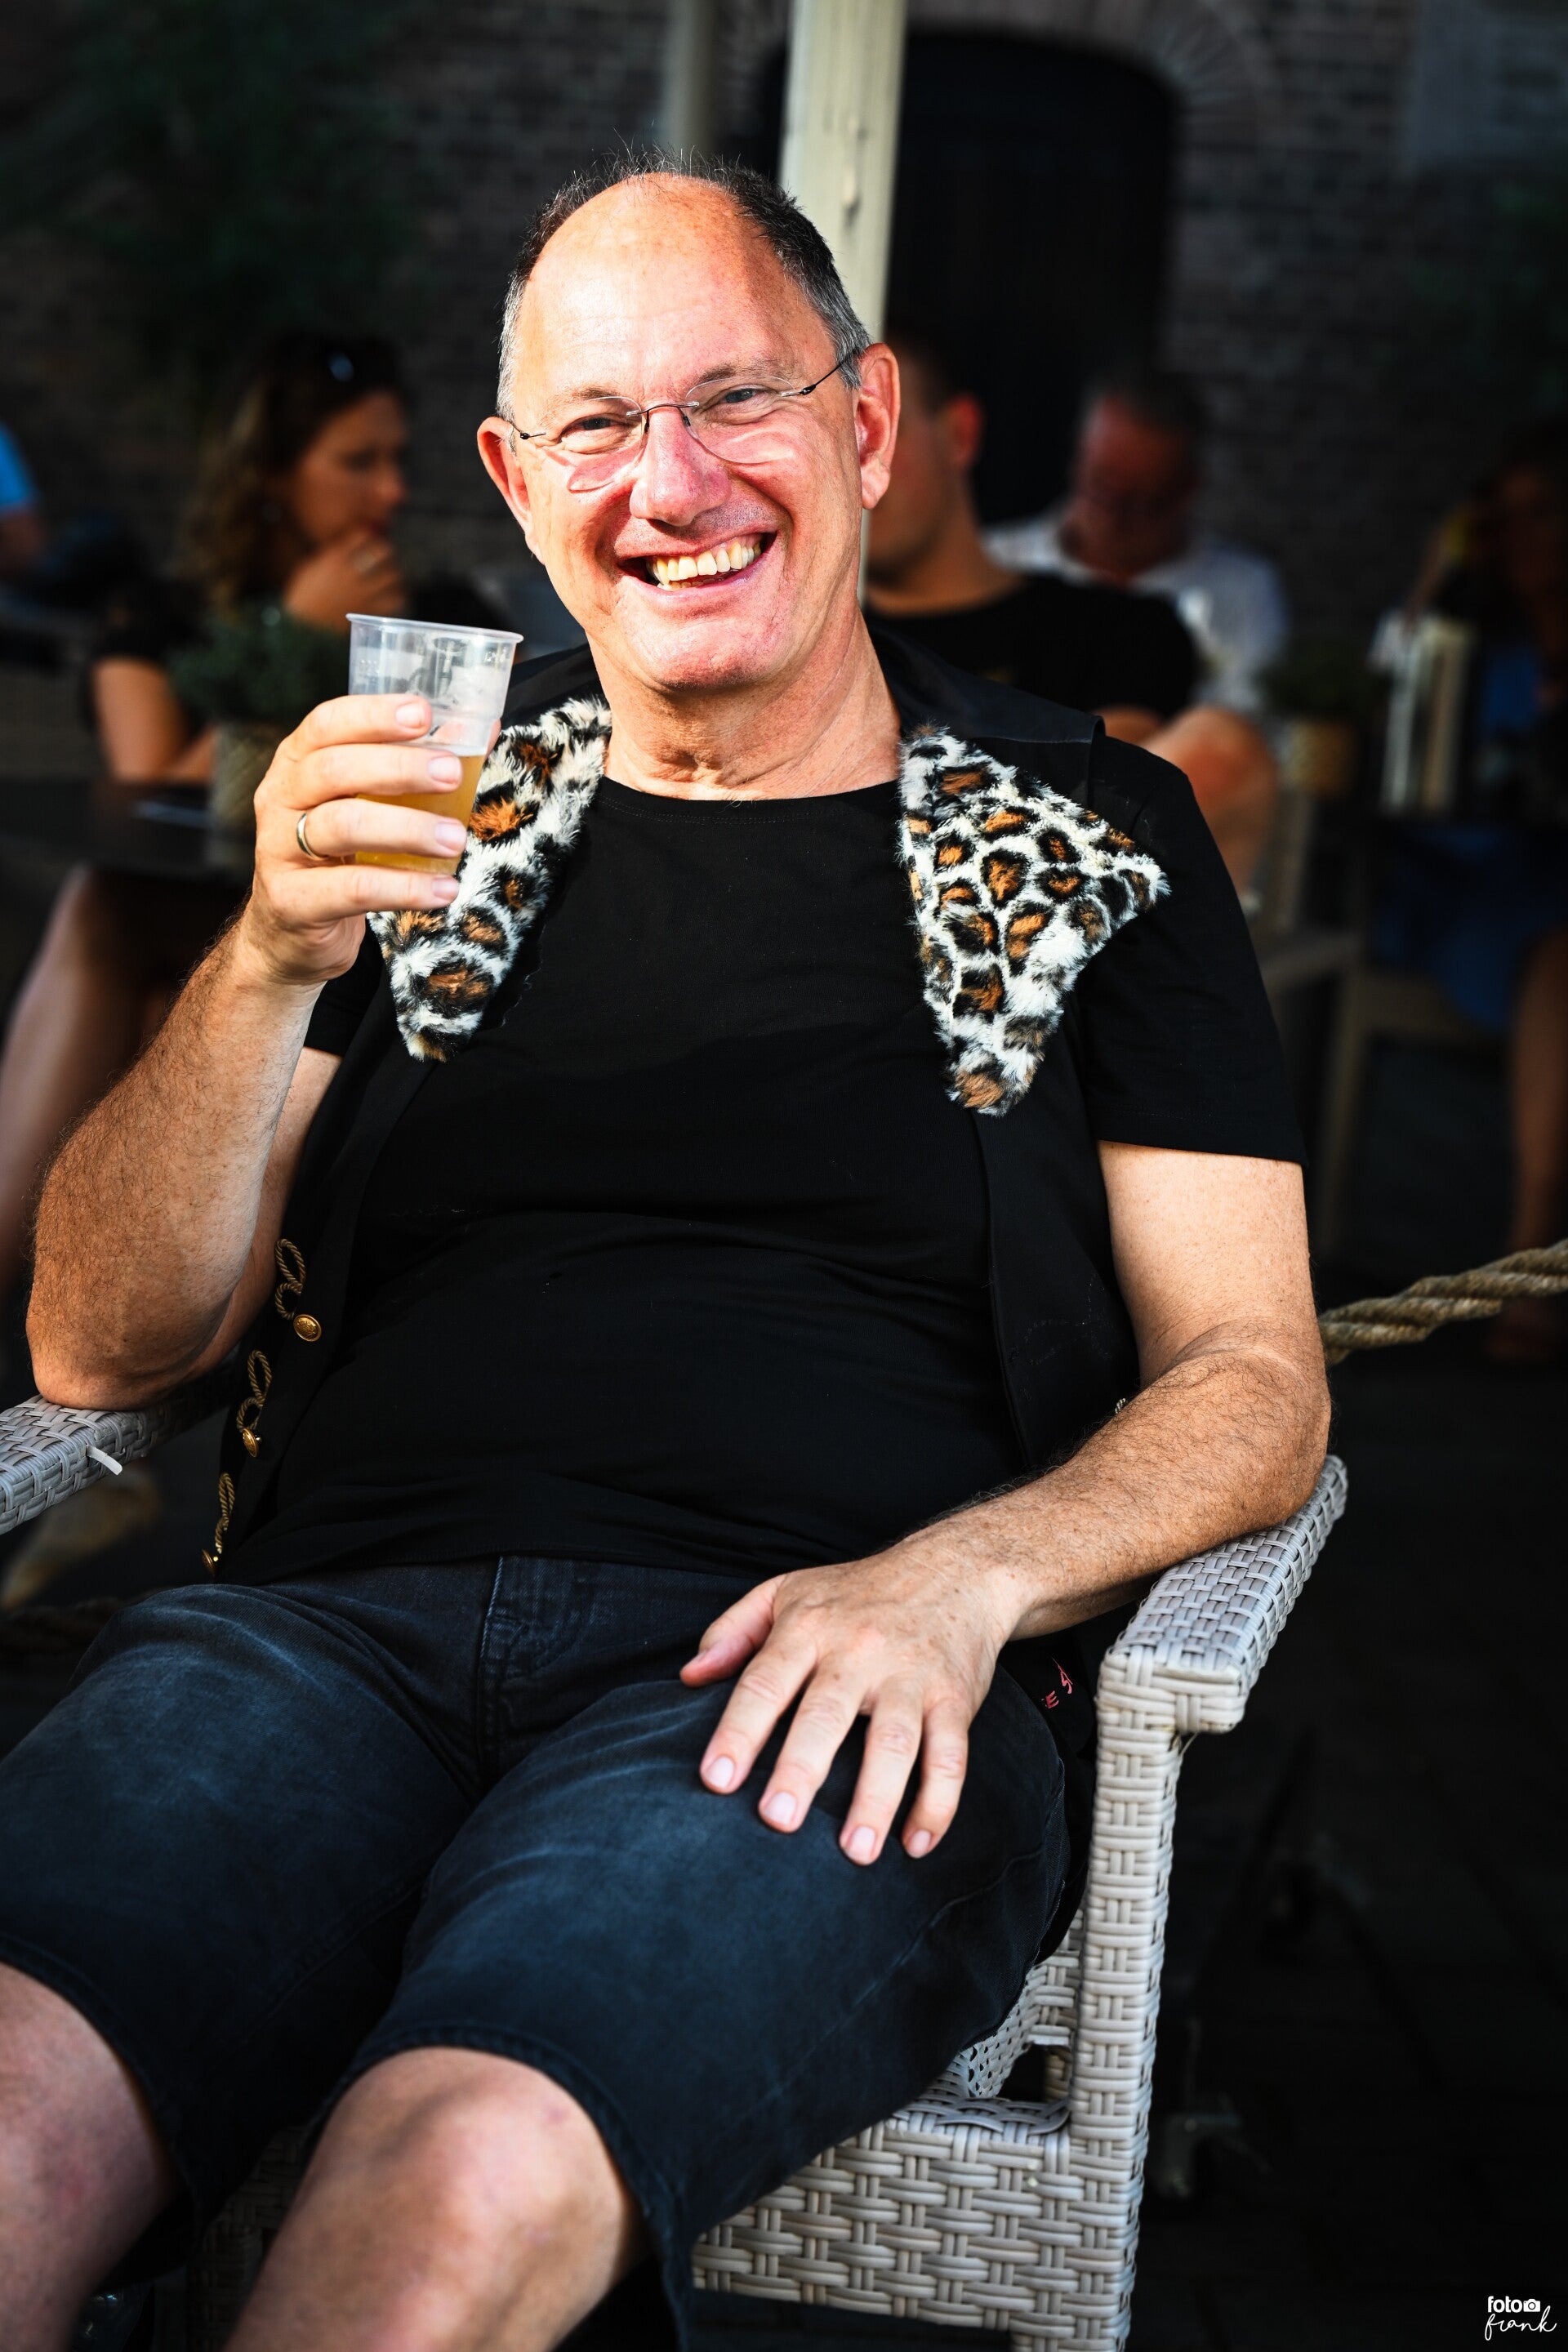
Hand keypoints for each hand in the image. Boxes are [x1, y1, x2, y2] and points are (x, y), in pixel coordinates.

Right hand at [239, 693, 467, 989]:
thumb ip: (413, 771)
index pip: (327, 723)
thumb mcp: (365, 805)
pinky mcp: (293, 901)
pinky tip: (443, 889)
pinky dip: (405, 889)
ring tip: (456, 839)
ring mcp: (279, 850)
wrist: (291, 933)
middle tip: (451, 774)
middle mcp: (281, 798)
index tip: (424, 713)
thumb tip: (481, 731)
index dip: (373, 714)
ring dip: (407, 829)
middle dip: (398, 768)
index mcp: (298, 763)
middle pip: (334, 769)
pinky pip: (353, 889)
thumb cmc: (338, 856)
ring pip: (342, 825)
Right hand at [282, 528, 405, 629]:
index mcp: (334, 560)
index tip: (368, 539)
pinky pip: (393, 601)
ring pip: (391, 577)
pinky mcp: (368, 611)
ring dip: (393, 575)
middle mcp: (350, 573)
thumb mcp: (310, 569)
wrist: (303, 628)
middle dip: (385, 552)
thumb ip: (329, 558)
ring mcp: (361, 593)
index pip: (361, 536)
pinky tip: (394, 597)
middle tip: (384, 557)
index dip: (367, 536)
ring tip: (392, 578)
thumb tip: (345, 549)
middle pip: (381, 553)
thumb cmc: (303, 598)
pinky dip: (397, 597)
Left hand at [681, 1542, 1016, 1865]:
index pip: (765, 1682)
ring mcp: (910, 1675)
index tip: (715, 1779)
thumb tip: (690, 1677)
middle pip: (826, 1714)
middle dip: (801, 1768)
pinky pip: (950, 1754)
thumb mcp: (787, 1591)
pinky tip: (917, 1843)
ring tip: (854, 1852)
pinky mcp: (954, 1698)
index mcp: (808, 1629)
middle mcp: (858, 1651)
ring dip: (875, 1798)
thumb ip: (733, 1631)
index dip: (739, 1731)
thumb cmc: (858, 1592)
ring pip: (894, 1740)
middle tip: (777, 1819)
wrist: (954, 1569)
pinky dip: (939, 1802)